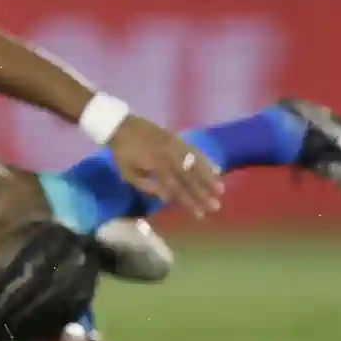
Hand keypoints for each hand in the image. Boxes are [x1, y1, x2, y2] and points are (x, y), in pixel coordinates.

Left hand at [109, 116, 223, 217]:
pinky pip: (195, 150)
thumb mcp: (128, 173)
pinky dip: (206, 160)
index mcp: (156, 166)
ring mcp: (175, 146)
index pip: (176, 189)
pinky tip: (216, 168)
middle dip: (203, 194)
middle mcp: (169, 156)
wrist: (120, 125)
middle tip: (216, 207)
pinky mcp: (177, 138)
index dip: (188, 202)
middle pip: (189, 178)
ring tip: (220, 190)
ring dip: (209, 178)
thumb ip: (147, 186)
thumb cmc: (122, 153)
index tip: (200, 214)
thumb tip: (167, 198)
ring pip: (196, 164)